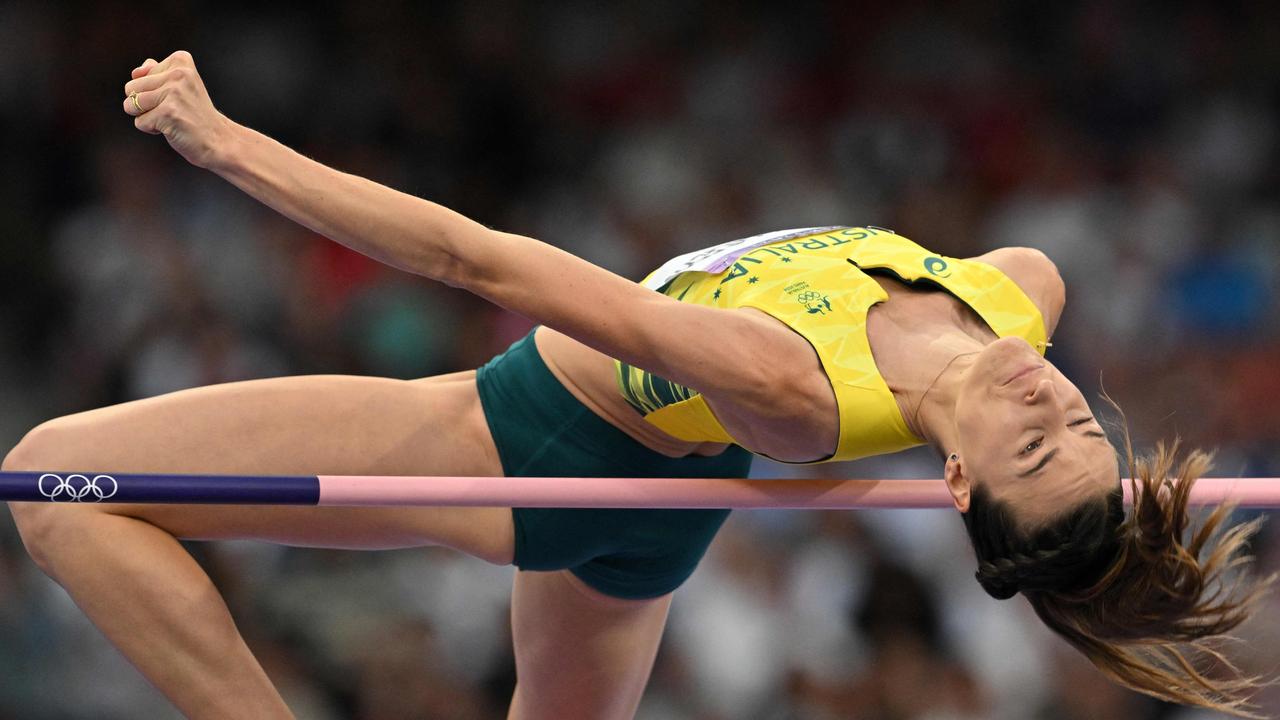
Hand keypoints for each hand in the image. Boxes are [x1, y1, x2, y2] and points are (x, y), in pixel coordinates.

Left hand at [123, 51, 234, 168]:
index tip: (176, 98)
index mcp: (181, 61)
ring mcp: (174, 93)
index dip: (151, 91)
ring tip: (170, 118)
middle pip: (130, 88)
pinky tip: (173, 128)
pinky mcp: (168, 112)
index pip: (139, 75)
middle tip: (172, 110)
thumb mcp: (179, 86)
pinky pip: (140, 122)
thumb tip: (137, 72)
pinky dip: (152, 129)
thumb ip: (155, 72)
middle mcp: (178, 73)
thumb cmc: (195, 113)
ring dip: (146, 117)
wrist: (218, 139)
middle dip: (143, 104)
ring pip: (131, 104)